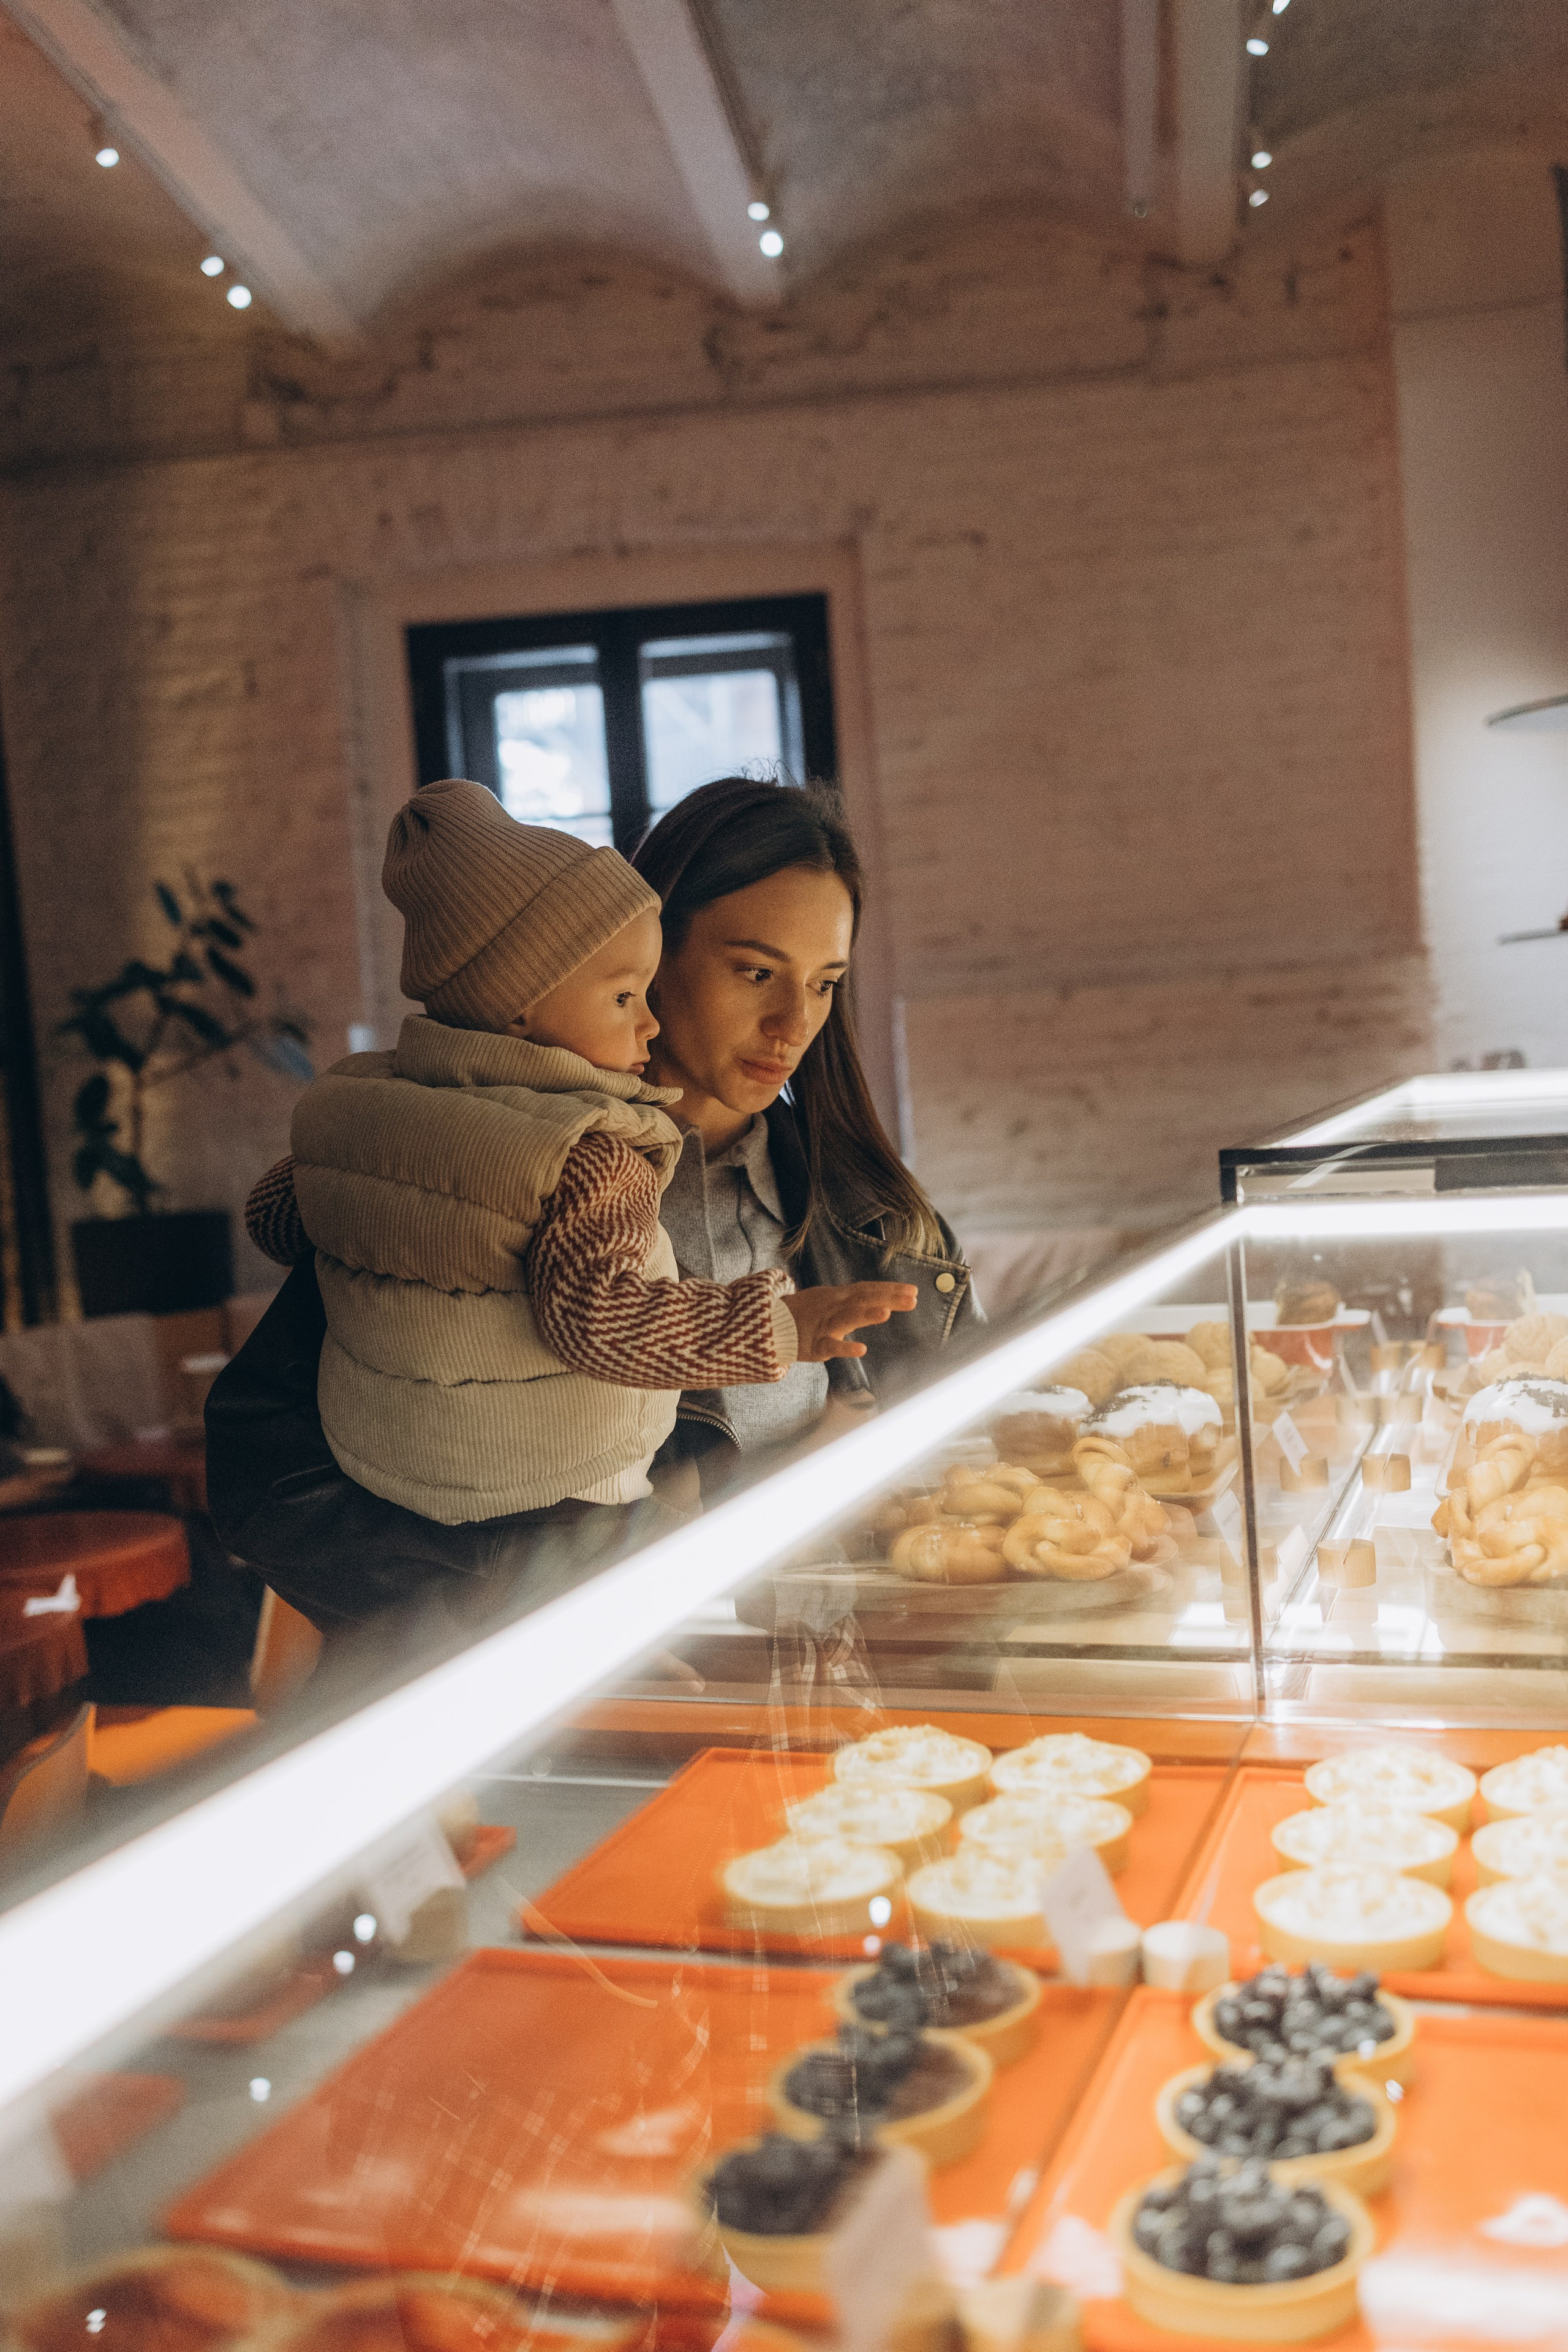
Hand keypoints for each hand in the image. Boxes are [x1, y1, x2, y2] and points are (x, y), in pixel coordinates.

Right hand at [785, 1282, 917, 1362]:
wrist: (769, 1325)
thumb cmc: (806, 1313)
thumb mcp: (830, 1300)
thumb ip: (855, 1301)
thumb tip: (885, 1301)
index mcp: (839, 1296)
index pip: (868, 1289)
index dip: (890, 1289)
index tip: (913, 1290)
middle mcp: (833, 1306)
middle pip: (863, 1300)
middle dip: (887, 1298)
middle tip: (912, 1299)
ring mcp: (823, 1324)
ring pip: (846, 1318)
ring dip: (866, 1315)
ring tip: (886, 1314)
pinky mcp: (814, 1345)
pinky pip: (830, 1346)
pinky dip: (845, 1348)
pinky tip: (862, 1350)